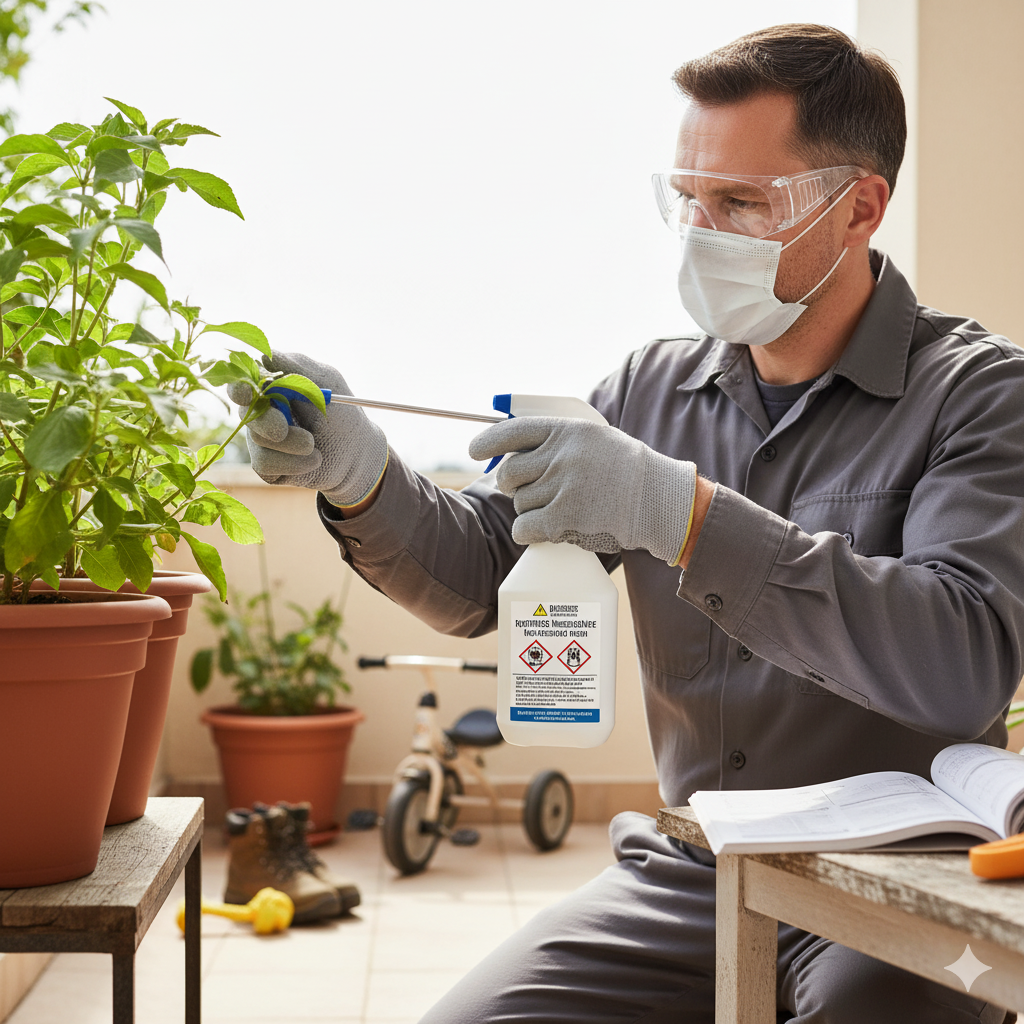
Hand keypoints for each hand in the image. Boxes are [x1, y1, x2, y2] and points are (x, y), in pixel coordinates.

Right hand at [226, 352, 387, 508]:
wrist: (358, 456)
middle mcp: (262, 411)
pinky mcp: (265, 464)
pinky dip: (294, 463)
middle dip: (265, 420)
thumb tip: (265, 355)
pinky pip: (265, 463)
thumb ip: (298, 369)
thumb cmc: (342, 416)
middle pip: (246, 412)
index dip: (240, 387)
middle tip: (282, 429)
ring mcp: (261, 438)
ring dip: (291, 443)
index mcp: (273, 387)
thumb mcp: (327, 385)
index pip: (245, 382)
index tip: (246, 393)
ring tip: (314, 444)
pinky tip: (314, 460)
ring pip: (258, 438)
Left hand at [468, 417, 696, 564]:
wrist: (659, 499)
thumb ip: (558, 442)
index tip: (474, 451)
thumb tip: (512, 451)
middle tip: (529, 491)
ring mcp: (562, 486)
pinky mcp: (564, 517)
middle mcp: (561, 455)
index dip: (488, 442)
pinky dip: (528, 532)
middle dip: (513, 485)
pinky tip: (544, 530)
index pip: (513, 431)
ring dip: (531, 510)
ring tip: (560, 508)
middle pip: (510, 473)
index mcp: (568, 430)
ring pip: (519, 503)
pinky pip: (524, 527)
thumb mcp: (595, 440)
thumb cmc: (627, 471)